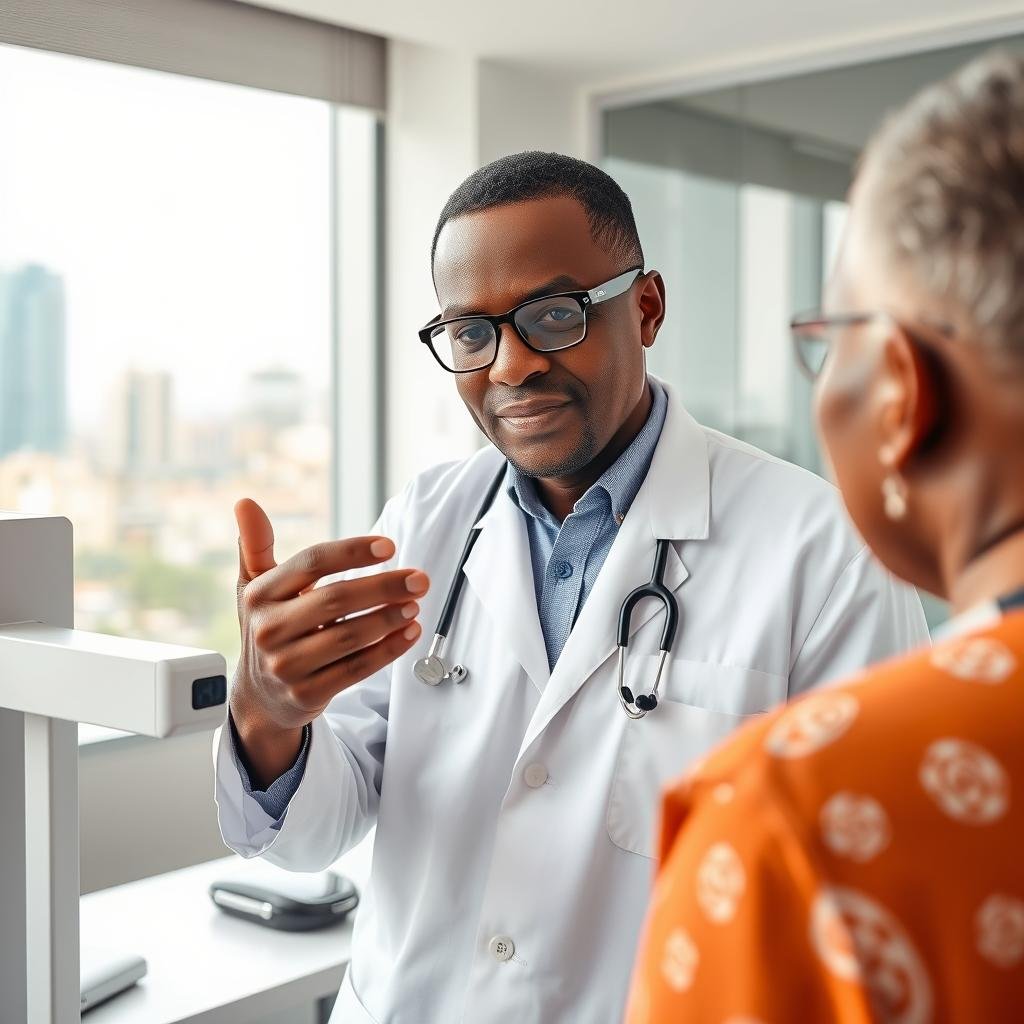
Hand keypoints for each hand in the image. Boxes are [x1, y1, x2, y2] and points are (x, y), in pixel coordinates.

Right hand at [229, 498, 428, 784]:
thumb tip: (245, 502)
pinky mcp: (307, 694)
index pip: (311, 563)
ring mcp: (287, 665)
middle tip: (419, 578)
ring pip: (349, 637)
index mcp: (260, 595)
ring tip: (415, 604)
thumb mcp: (253, 586)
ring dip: (389, 619)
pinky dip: (389, 651)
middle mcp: (269, 629)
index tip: (389, 547)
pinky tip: (410, 633)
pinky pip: (356, 670)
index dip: (352, 552)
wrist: (259, 697)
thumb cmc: (268, 628)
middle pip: (335, 599)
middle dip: (384, 586)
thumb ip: (256, 544)